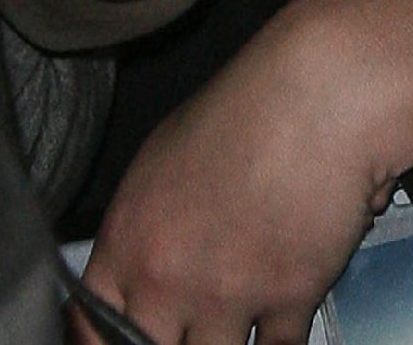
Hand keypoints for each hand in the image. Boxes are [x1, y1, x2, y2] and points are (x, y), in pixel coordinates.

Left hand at [84, 0, 412, 344]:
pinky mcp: (288, 297)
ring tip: (236, 322)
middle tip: (188, 331)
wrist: (324, 93)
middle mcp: (166, 281)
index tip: (131, 340)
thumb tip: (147, 272)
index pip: (88, 331)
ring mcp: (227, 295)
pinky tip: (281, 334)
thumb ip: (144, 231)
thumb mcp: (163, 159)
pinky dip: (280, 344)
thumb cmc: (248, 108)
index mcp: (127, 245)